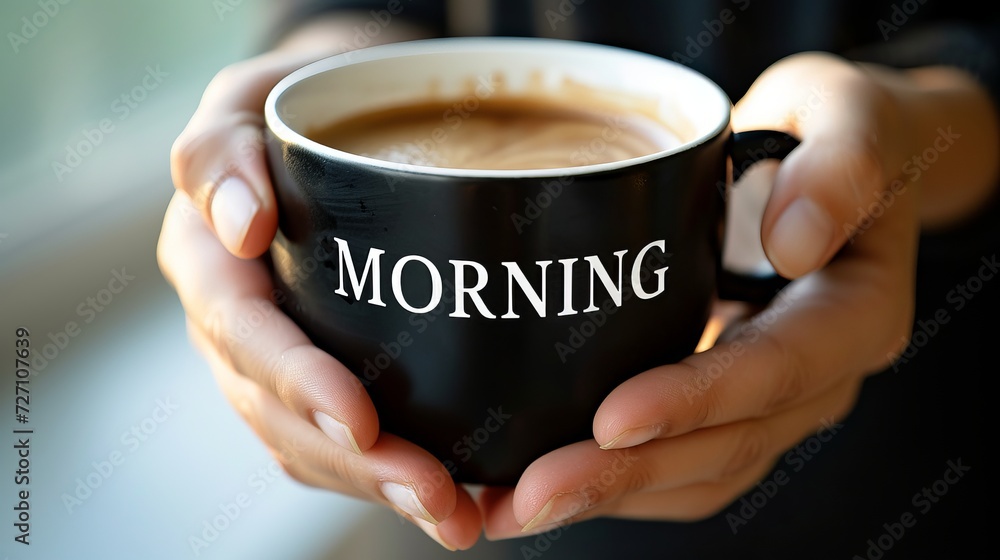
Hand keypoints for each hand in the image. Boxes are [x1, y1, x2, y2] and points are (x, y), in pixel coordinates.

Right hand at [157, 45, 481, 550]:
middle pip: (283, 414)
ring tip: (458, 515)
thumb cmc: (287, 114)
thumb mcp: (241, 107)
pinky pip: (338, 444)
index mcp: (210, 267)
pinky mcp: (315, 379)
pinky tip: (450, 496)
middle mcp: (236, 330)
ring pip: (313, 446)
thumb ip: (220, 155)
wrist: (319, 134)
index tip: (361, 418)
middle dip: (358, 464)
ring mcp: (274, 363)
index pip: (245, 335)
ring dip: (382, 487)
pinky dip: (388, 475)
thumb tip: (240, 226)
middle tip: (437, 493)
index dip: (298, 382)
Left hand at [478, 51, 997, 536]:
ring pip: (696, 474)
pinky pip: (677, 462)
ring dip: (606, 497)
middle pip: (725, 446)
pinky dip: (612, 481)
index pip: (776, 370)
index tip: (611, 418)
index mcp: (855, 312)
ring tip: (510, 510)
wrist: (835, 162)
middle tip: (531, 495)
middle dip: (625, 476)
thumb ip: (840, 168)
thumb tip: (792, 243)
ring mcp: (772, 400)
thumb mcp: (848, 116)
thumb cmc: (834, 129)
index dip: (695, 400)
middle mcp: (819, 376)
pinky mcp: (728, 402)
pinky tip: (534, 484)